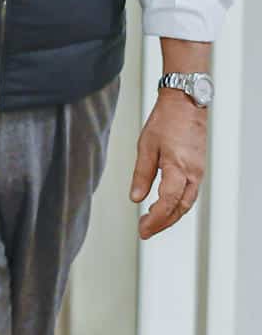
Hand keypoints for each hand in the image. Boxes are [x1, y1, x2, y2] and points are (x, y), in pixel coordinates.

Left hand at [130, 89, 207, 239]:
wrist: (186, 103)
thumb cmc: (166, 120)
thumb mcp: (146, 146)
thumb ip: (142, 174)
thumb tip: (135, 197)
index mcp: (178, 167)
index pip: (168, 201)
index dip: (155, 218)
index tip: (142, 228)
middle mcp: (193, 172)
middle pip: (180, 208)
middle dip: (162, 223)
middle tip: (145, 231)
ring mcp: (198, 171)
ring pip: (187, 203)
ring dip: (171, 216)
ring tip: (152, 222)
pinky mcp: (198, 168)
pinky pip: (190, 193)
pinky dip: (177, 204)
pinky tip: (165, 206)